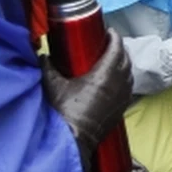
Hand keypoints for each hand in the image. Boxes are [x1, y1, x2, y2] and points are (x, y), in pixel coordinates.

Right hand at [43, 30, 132, 163]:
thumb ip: (47, 67)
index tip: (109, 32)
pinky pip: (128, 87)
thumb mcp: (53, 86)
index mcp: (104, 75)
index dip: (115, 38)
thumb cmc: (64, 113)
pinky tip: (116, 80)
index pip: (116, 49)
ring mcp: (121, 98)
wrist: (74, 140)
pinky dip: (125, 79)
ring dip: (124, 63)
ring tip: (114, 59)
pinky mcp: (121, 109)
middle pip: (126, 59)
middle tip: (110, 43)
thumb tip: (42, 55)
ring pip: (129, 74)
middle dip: (120, 49)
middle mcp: (117, 85)